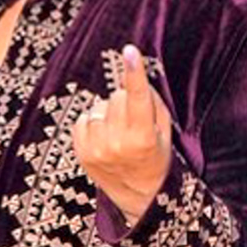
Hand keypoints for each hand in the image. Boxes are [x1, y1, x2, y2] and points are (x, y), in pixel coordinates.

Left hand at [72, 44, 172, 225]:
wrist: (138, 195)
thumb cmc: (156, 156)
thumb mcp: (165, 131)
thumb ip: (152, 102)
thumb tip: (133, 76)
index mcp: (143, 137)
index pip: (138, 97)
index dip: (134, 72)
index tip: (130, 50)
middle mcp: (117, 143)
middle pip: (116, 96)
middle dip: (125, 102)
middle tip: (133, 121)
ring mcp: (96, 149)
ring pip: (99, 106)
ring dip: (108, 113)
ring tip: (118, 132)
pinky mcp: (81, 152)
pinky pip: (84, 118)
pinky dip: (94, 122)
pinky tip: (103, 136)